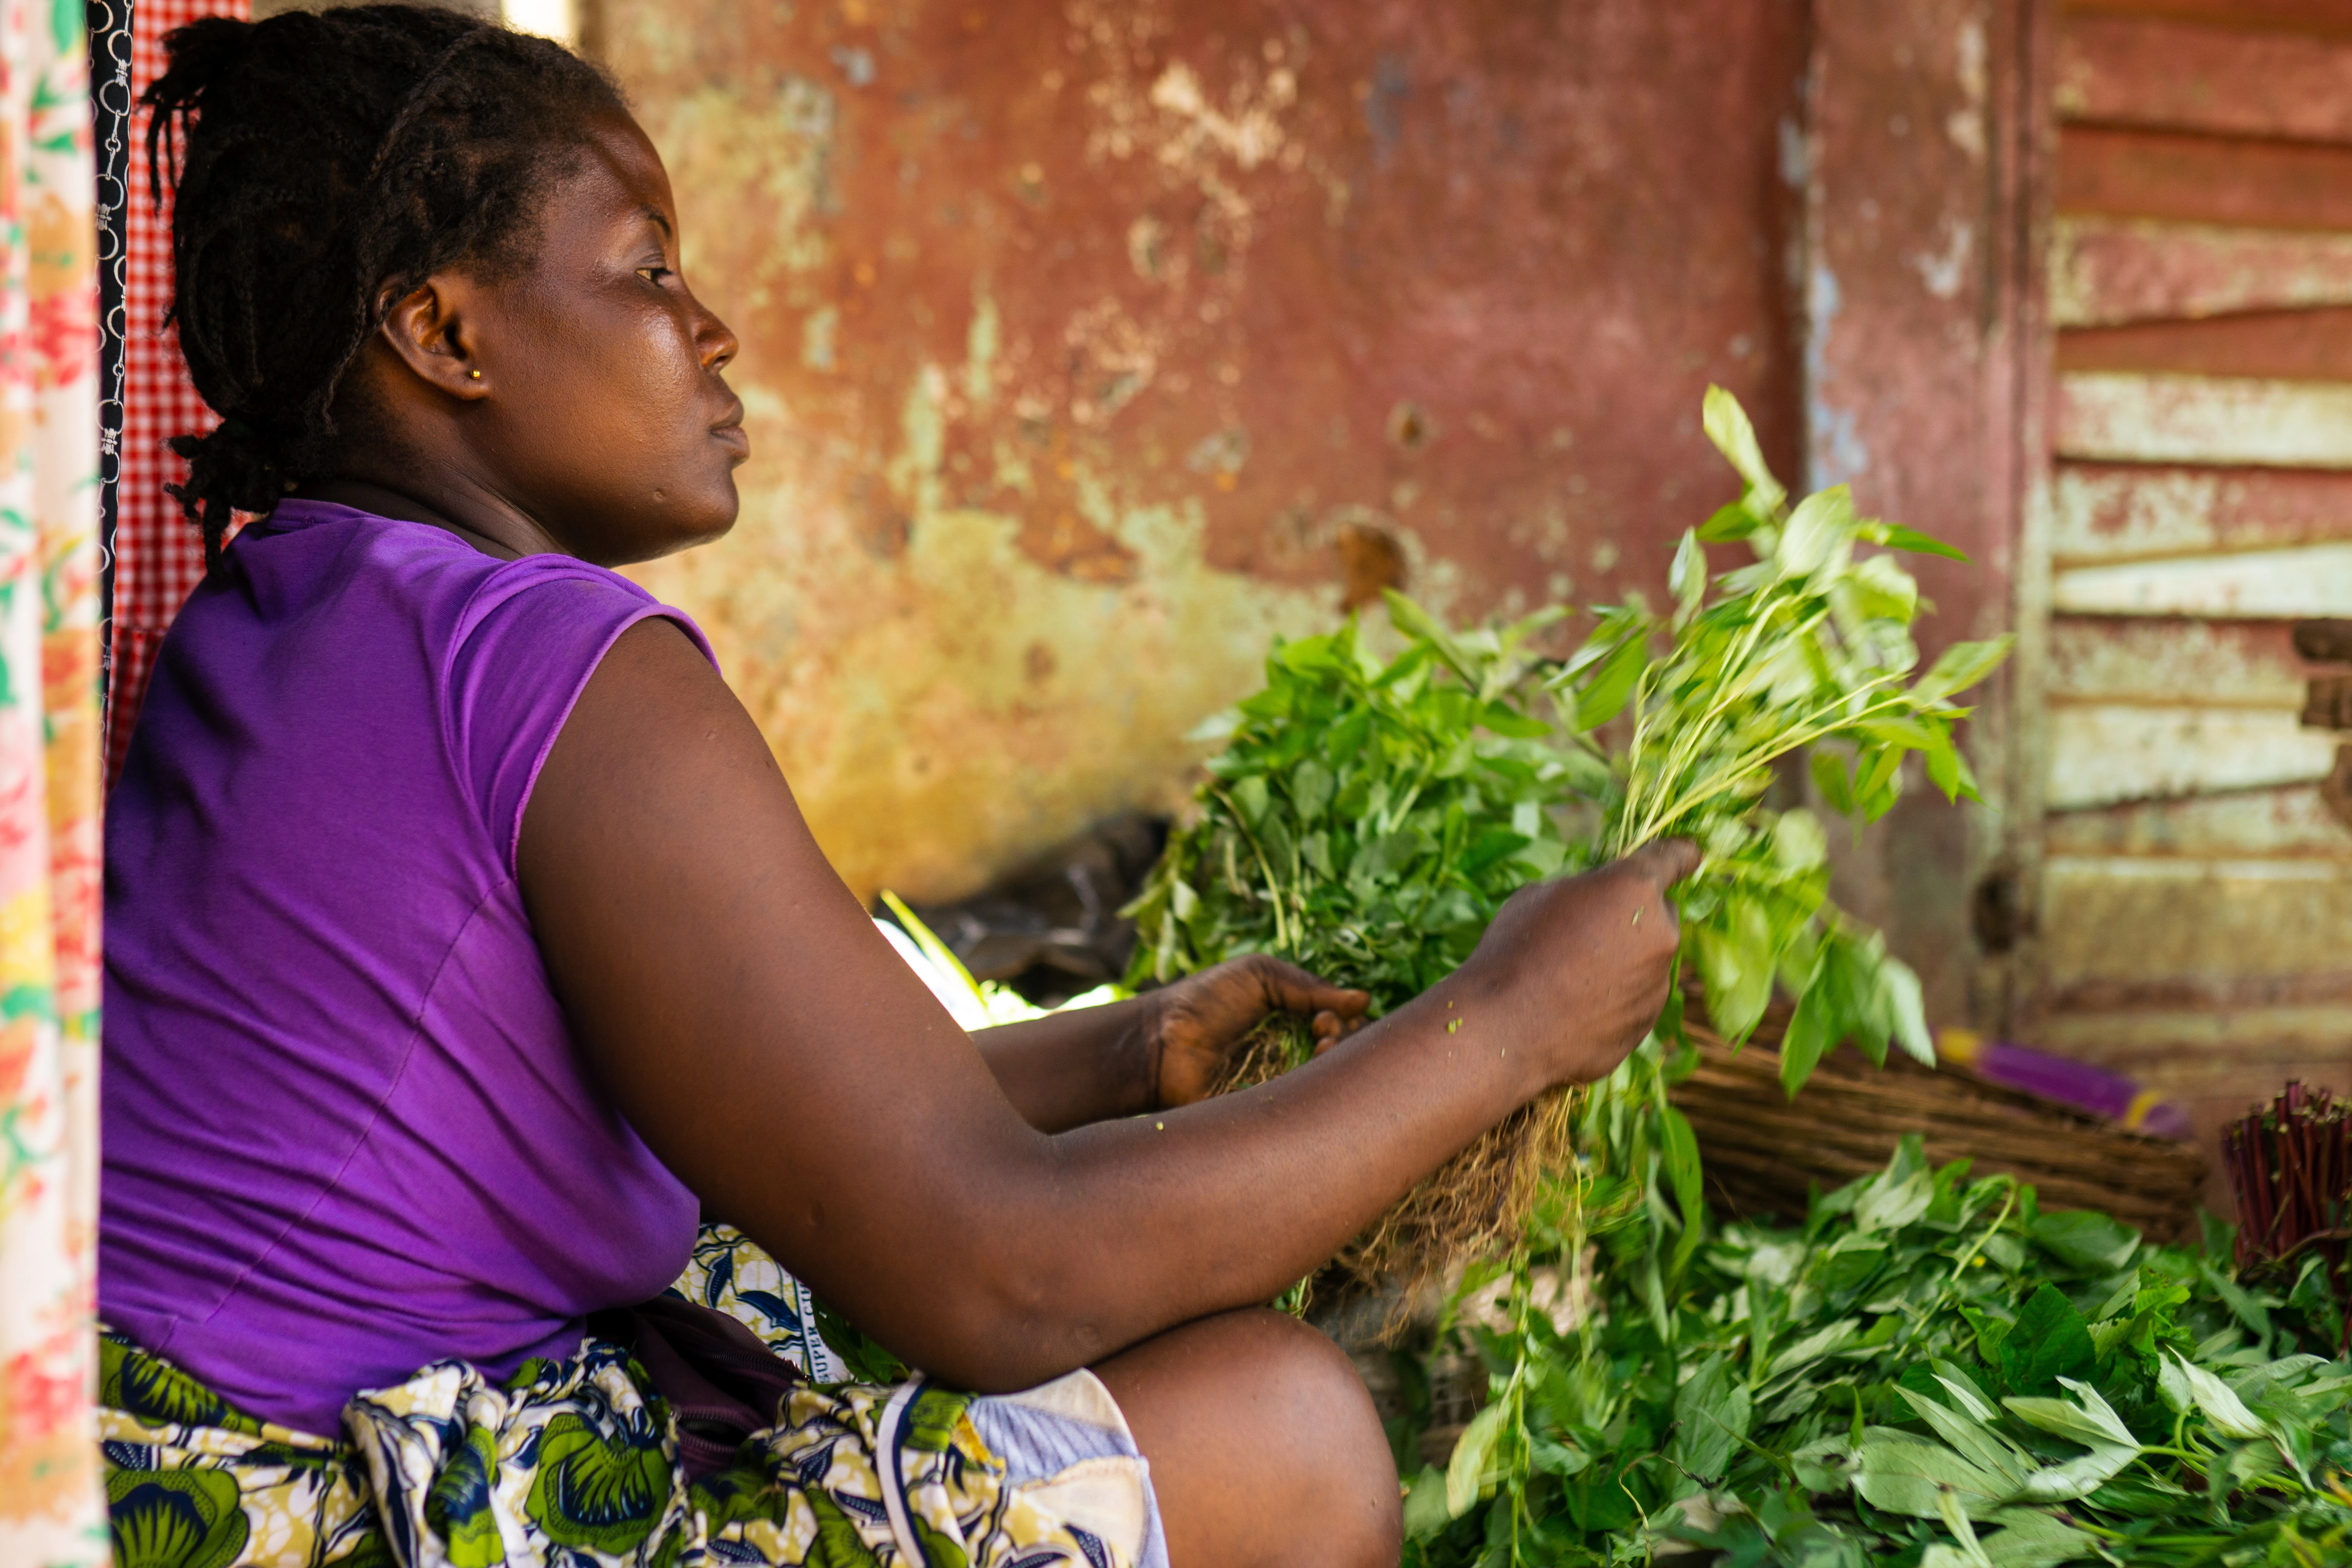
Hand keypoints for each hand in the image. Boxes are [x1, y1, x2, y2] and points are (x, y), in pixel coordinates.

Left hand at [1140, 955, 1370, 1108]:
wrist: (1158, 1039)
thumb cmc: (1204, 1001)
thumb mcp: (1259, 976)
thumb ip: (1309, 987)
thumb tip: (1363, 1000)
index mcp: (1293, 1025)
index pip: (1341, 1029)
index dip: (1345, 1024)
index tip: (1324, 1016)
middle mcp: (1293, 1058)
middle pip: (1343, 1059)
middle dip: (1345, 1044)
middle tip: (1323, 1032)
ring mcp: (1281, 1089)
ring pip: (1327, 1088)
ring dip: (1334, 1068)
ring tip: (1320, 1048)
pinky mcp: (1265, 1116)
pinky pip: (1301, 1115)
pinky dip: (1313, 1100)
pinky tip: (1306, 1081)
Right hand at [1451, 838, 1698, 1087]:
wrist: (1504, 1028)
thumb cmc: (1514, 950)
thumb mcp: (1539, 896)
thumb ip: (1583, 891)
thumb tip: (1594, 902)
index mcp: (1633, 888)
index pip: (1673, 858)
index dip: (1680, 852)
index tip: (1690, 853)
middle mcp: (1661, 935)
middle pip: (1661, 915)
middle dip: (1634, 918)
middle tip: (1587, 932)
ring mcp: (1657, 985)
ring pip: (1648, 962)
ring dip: (1622, 962)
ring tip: (1569, 978)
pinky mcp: (1645, 1024)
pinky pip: (1634, 1001)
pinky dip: (1612, 1000)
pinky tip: (1571, 1008)